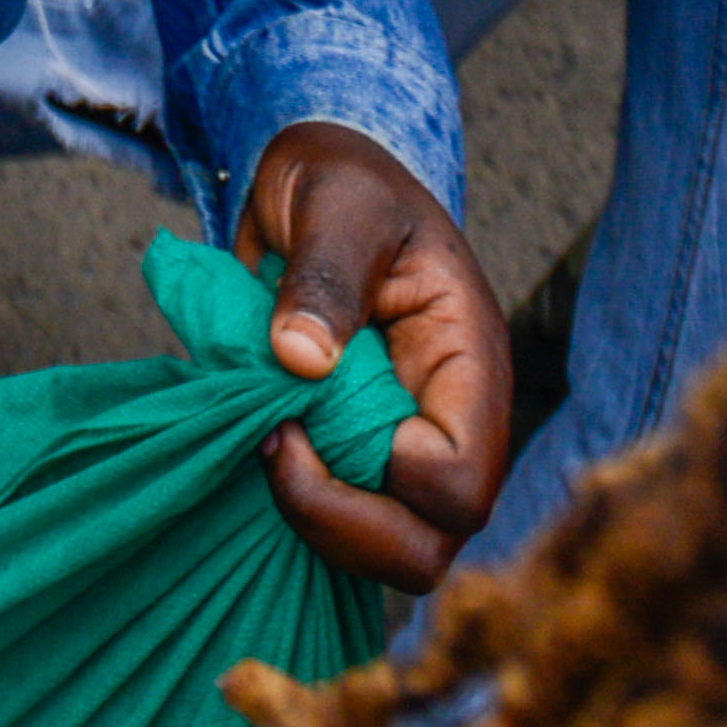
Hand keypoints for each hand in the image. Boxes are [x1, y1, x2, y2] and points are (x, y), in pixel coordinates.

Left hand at [238, 121, 508, 586]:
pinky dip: (298, 503)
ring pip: (388, 548)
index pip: (460, 483)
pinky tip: (260, 443)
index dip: (389, 481)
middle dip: (343, 523)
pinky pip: (346, 516)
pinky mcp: (359, 450)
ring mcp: (404, 442)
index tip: (302, 422)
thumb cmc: (344, 181)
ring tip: (264, 438)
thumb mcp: (336, 205)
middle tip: (273, 448)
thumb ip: (324, 278)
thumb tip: (300, 360)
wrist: (318, 178)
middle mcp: (447, 419)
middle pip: (430, 545)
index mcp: (467, 364)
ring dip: (316, 516)